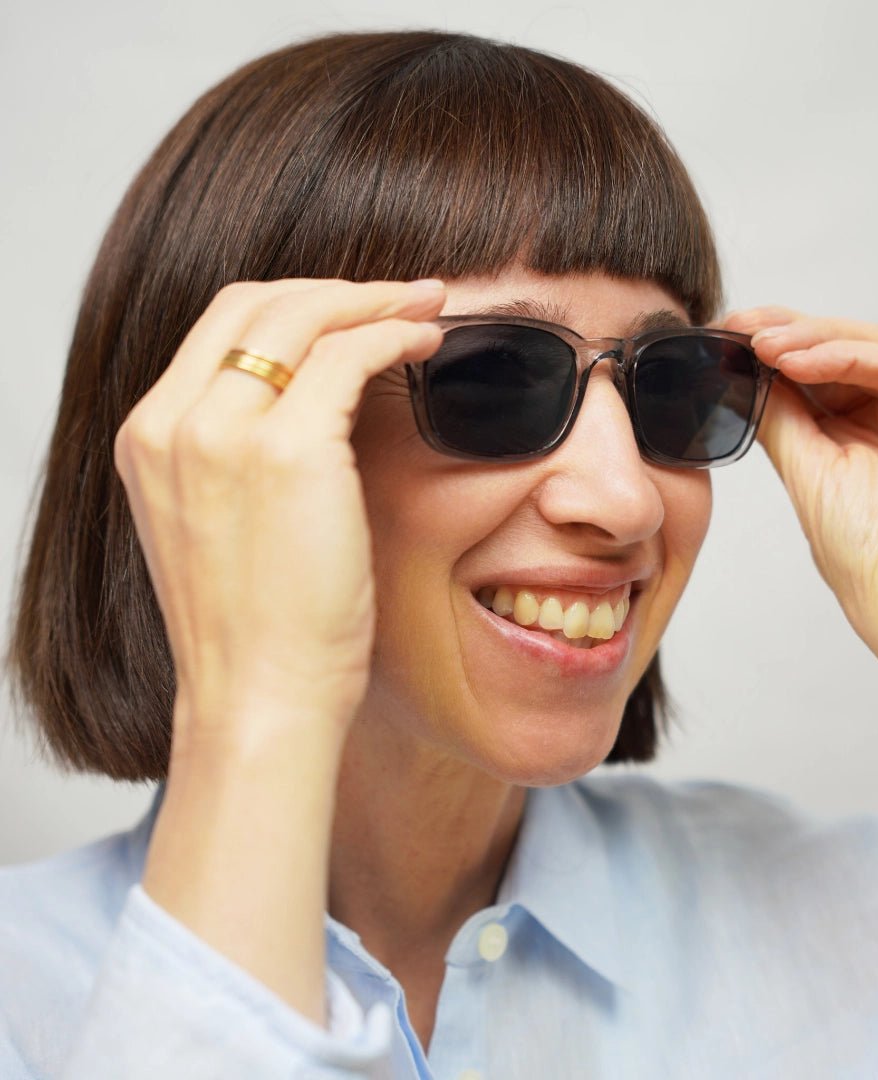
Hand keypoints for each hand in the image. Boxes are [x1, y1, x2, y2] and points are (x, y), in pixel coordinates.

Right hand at [113, 277, 445, 757]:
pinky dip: (393, 334)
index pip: (221, 329)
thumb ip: (241, 456)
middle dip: (337, 289)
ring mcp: (221, 433)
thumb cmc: (260, 630)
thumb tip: (316, 399)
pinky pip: (348, 355)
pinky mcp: (285, 451)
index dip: (296, 304)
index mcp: (151, 438)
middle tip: (402, 296)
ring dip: (374, 301)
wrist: (260, 699)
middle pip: (255, 303)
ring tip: (427, 308)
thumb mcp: (224, 525)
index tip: (354, 309)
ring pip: (303, 315)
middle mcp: (173, 424)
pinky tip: (427, 343)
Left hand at [725, 306, 877, 825]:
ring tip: (760, 342)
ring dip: (808, 340)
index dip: (764, 356)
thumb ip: (783, 421)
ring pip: (866, 351)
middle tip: (736, 325)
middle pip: (834, 356)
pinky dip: (847, 354)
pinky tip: (801, 357)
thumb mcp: (808, 479)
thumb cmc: (877, 568)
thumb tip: (745, 375)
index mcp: (848, 445)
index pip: (805, 382)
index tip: (720, 338)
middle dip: (781, 335)